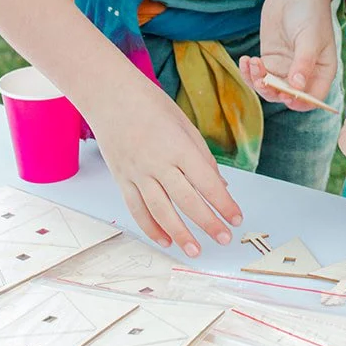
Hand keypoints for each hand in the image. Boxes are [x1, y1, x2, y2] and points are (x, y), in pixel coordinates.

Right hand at [85, 75, 242, 257]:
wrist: (109, 94)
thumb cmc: (150, 104)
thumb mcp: (184, 124)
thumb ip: (202, 157)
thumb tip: (220, 186)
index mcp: (179, 147)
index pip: (207, 182)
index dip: (224, 204)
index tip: (236, 218)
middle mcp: (158, 163)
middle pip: (187, 201)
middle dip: (208, 223)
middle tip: (224, 239)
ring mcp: (137, 173)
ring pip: (161, 211)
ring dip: (180, 234)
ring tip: (196, 251)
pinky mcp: (121, 179)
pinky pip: (136, 209)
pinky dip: (150, 227)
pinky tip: (165, 240)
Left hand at [240, 0, 337, 111]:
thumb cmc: (310, 13)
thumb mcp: (309, 38)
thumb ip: (303, 62)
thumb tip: (297, 87)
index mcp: (322, 72)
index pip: (313, 98)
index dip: (300, 102)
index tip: (285, 95)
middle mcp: (304, 76)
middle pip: (288, 96)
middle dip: (273, 92)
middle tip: (262, 80)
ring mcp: (285, 70)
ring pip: (270, 88)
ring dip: (258, 82)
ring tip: (252, 63)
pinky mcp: (270, 62)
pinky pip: (258, 76)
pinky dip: (250, 73)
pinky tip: (245, 60)